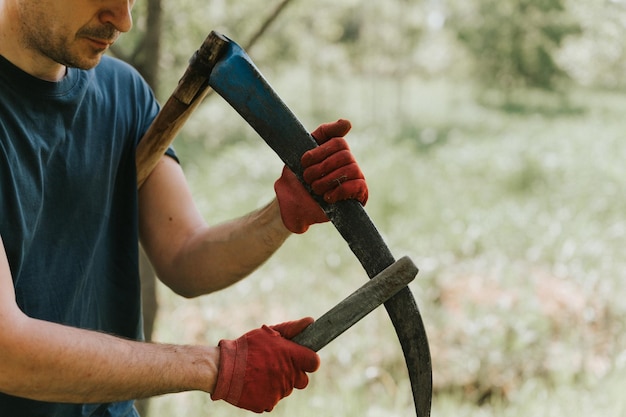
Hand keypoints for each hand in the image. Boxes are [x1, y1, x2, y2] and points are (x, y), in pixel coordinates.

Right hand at [211, 317, 319, 412]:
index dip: (308, 360)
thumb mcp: (269, 333)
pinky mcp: (268, 404)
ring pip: (286, 389)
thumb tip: (310, 321)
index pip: (314, 362)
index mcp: (291, 357)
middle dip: (293, 373)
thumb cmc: (247, 347)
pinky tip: (255, 383)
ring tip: (260, 372)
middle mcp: (288, 376)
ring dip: (278, 382)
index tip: (300, 358)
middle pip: (302, 380)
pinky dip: (266, 393)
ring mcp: (278, 392)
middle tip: (276, 366)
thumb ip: (292, 328)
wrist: (223, 369)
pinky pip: (272, 399)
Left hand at [274, 119, 367, 233]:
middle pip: (344, 154)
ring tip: (315, 189)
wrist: (293, 206)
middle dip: (321, 167)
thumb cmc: (297, 178)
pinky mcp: (359, 194)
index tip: (304, 161)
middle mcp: (348, 161)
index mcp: (335, 150)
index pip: (338, 141)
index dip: (319, 151)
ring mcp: (355, 177)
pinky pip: (358, 185)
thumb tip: (348, 123)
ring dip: (328, 180)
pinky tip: (327, 197)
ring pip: (351, 169)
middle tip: (307, 178)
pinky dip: (340, 190)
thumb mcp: (303, 151)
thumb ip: (323, 133)